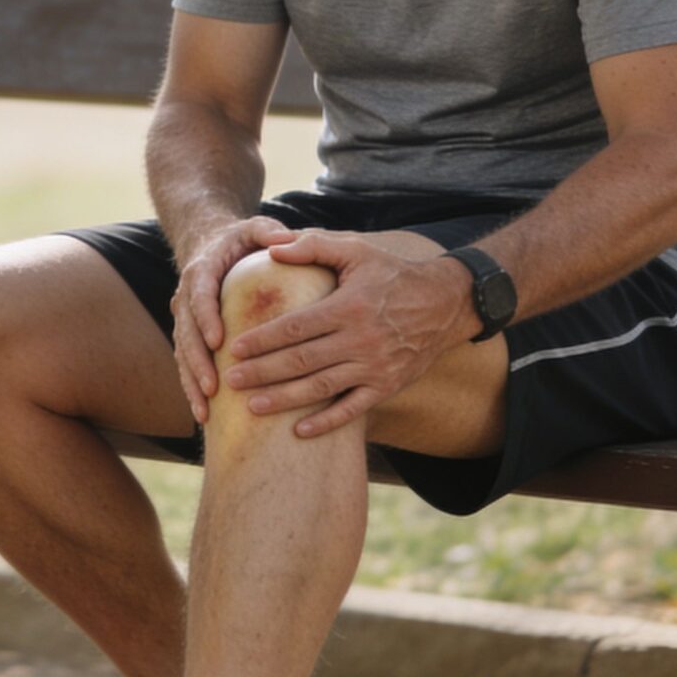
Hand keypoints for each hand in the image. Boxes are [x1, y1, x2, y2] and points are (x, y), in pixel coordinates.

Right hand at [167, 215, 295, 424]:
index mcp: (202, 270)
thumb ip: (268, 231)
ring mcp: (184, 318)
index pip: (200, 295)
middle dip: (197, 362)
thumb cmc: (241, 239)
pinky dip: (192, 388)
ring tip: (204, 411)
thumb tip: (284, 238)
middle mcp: (187, 296)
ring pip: (182, 353)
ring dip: (191, 382)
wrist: (209, 244)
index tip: (217, 341)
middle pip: (186, 332)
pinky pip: (185, 364)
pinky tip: (203, 415)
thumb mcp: (254, 228)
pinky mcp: (188, 335)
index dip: (206, 318)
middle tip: (212, 387)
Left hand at [223, 230, 480, 437]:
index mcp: (349, 306)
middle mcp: (361, 339)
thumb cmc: (392, 273)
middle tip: (231, 380)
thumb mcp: (357, 250)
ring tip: (251, 406)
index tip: (235, 347)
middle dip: (263, 372)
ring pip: (322, 387)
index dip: (263, 339)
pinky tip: (298, 430)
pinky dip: (327, 422)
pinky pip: (353, 409)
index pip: (297, 327)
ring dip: (284, 399)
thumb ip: (313, 245)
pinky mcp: (388, 386)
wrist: (446, 302)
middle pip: (302, 360)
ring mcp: (375, 367)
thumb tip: (272, 246)